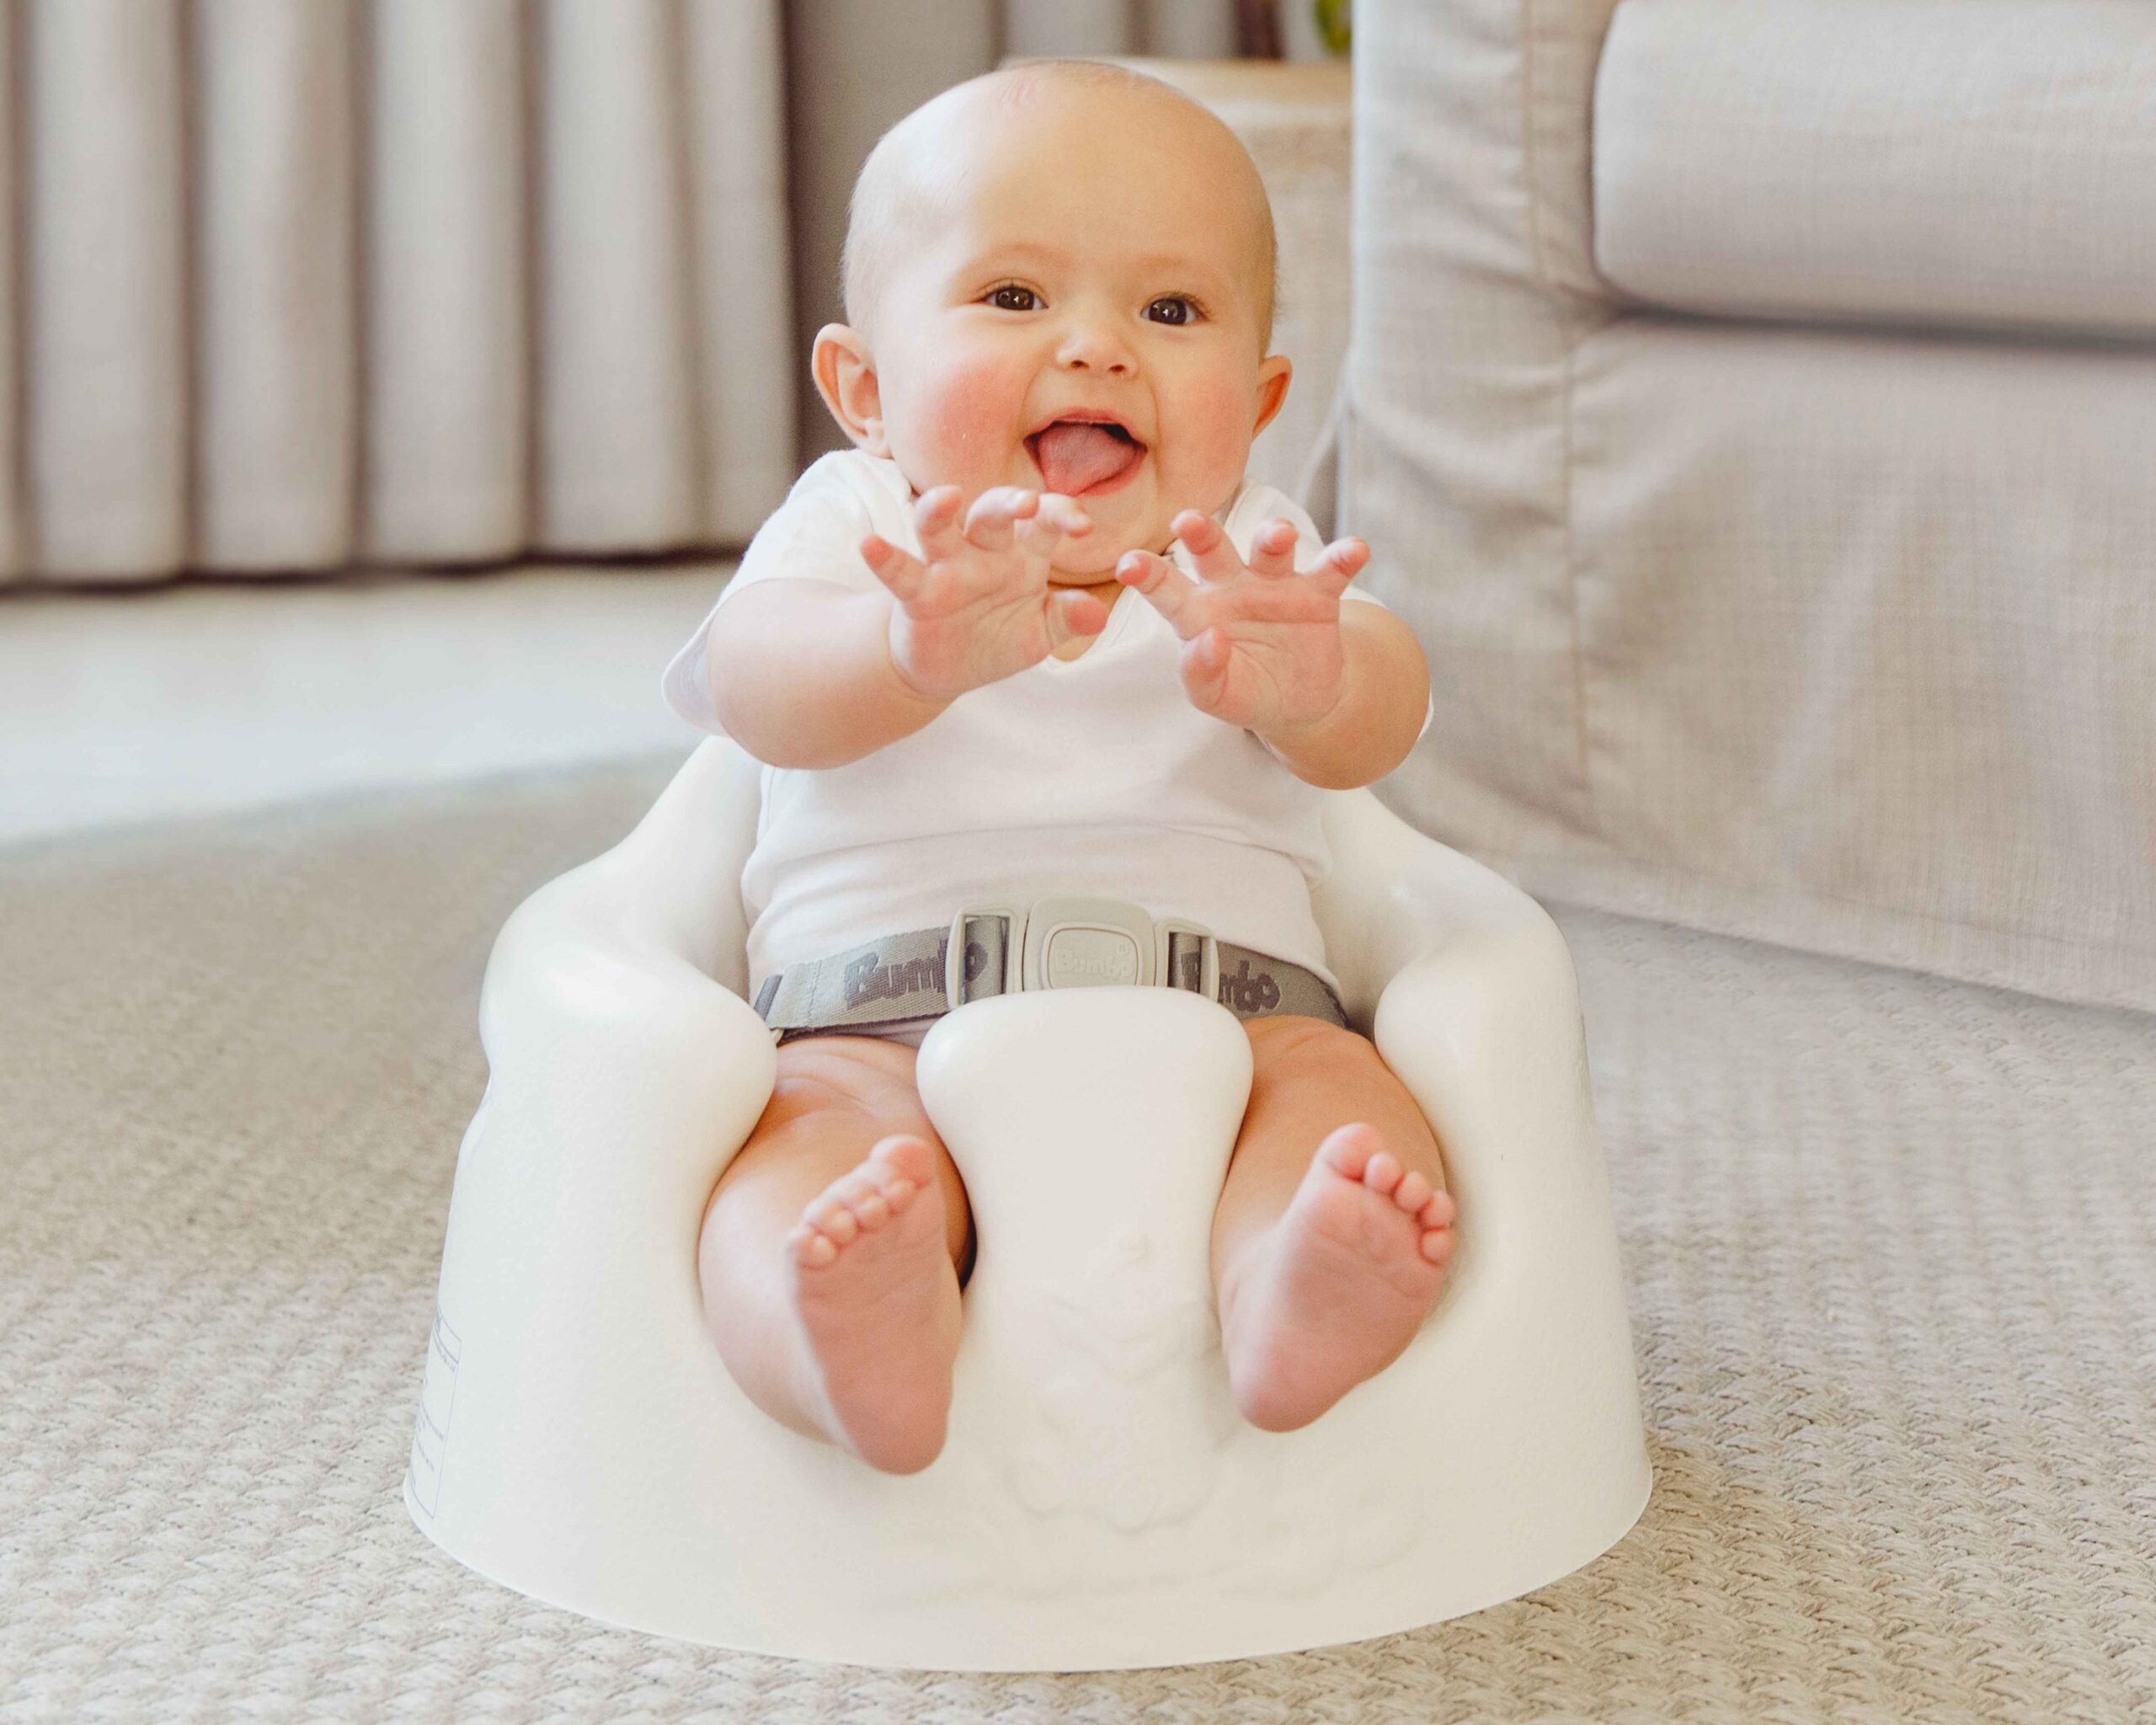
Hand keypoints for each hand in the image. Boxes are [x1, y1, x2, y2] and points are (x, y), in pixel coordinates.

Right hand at [859, 486, 1107, 703]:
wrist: (948, 669)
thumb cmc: (998, 637)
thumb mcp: (1039, 634)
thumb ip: (1067, 620)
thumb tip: (1097, 615)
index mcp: (1023, 555)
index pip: (1044, 522)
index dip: (1062, 515)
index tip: (1083, 526)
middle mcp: (984, 552)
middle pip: (992, 513)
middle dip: (1007, 503)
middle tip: (1026, 503)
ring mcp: (947, 569)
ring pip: (940, 529)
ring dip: (939, 510)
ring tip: (946, 497)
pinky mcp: (916, 593)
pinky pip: (900, 571)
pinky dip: (883, 558)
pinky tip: (868, 544)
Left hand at [1115, 512, 1370, 738]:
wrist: (1298, 703)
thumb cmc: (1244, 692)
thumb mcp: (1214, 696)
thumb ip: (1200, 673)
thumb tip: (1210, 639)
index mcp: (1197, 611)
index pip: (1166, 588)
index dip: (1147, 574)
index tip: (1127, 564)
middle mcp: (1231, 586)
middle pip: (1213, 550)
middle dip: (1202, 532)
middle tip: (1188, 520)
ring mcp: (1275, 585)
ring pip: (1270, 550)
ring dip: (1274, 537)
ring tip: (1279, 535)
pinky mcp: (1317, 594)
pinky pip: (1332, 569)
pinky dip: (1344, 557)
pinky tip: (1356, 549)